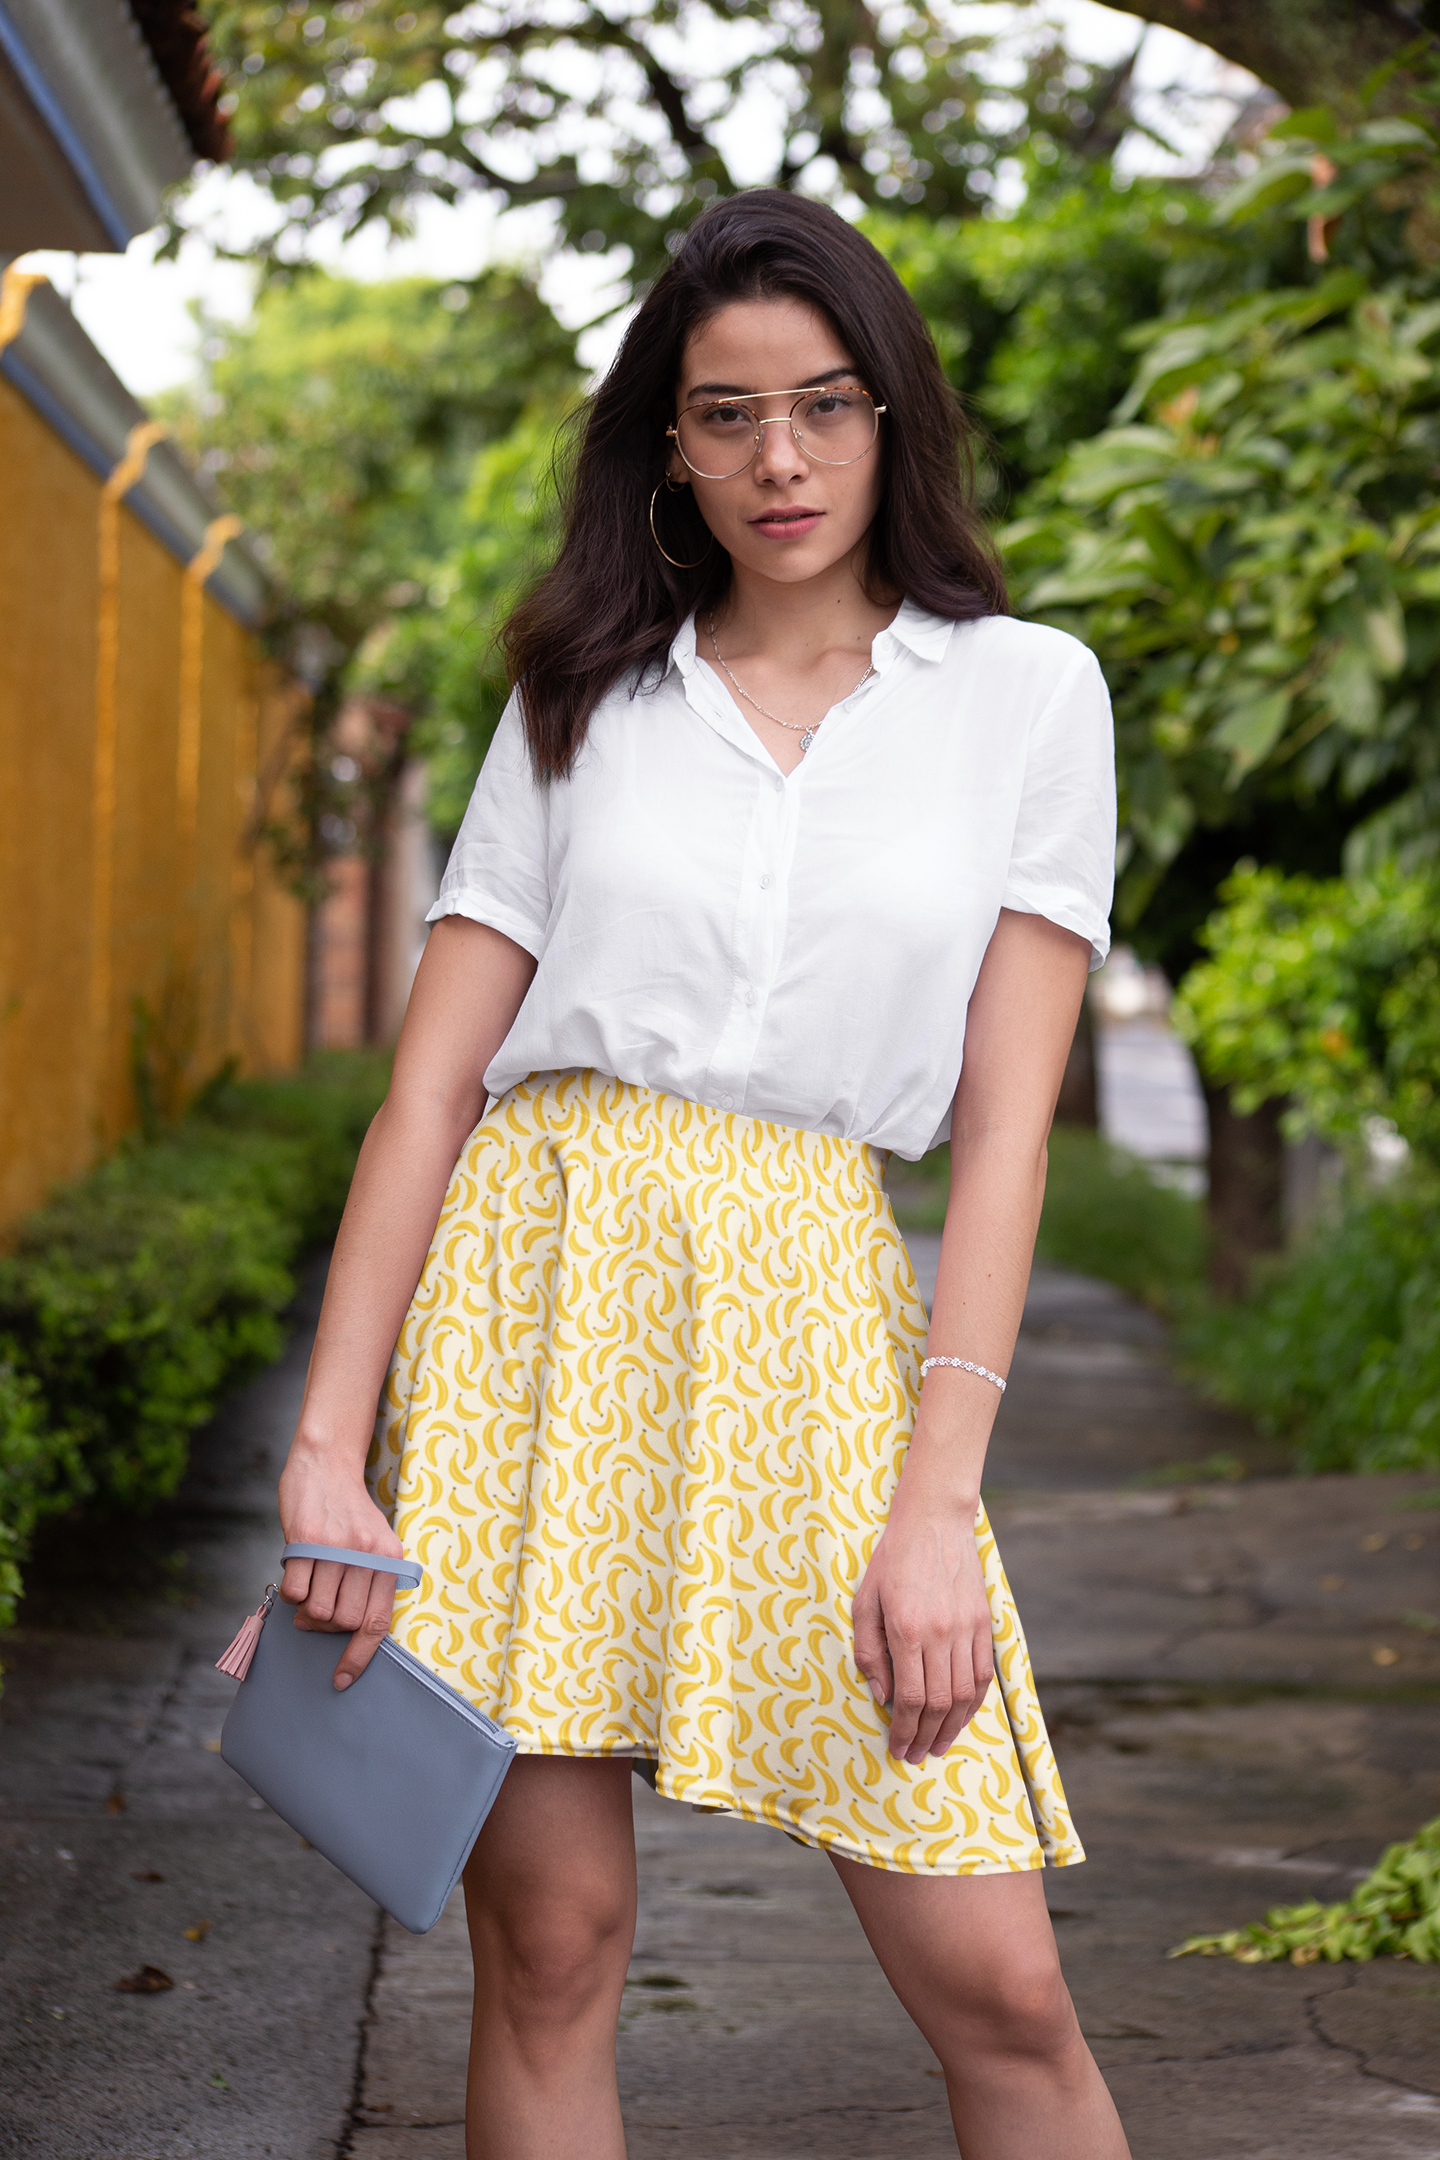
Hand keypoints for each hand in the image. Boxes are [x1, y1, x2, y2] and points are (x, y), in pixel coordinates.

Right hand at [278, 1445, 404, 1691]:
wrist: (326, 1463)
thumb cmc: (347, 1511)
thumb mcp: (373, 1543)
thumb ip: (367, 1582)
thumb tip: (346, 1630)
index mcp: (388, 1558)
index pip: (377, 1622)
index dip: (359, 1656)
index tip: (342, 1680)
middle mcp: (367, 1553)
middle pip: (345, 1621)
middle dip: (326, 1625)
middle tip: (317, 1609)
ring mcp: (336, 1545)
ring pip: (319, 1609)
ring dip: (307, 1609)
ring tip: (308, 1586)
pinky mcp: (306, 1537)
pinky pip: (294, 1589)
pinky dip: (291, 1592)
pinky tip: (296, 1570)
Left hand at [851, 1476, 994, 1764]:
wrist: (934, 1520)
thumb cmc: (891, 1560)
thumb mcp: (864, 1601)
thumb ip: (869, 1651)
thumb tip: (882, 1696)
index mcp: (906, 1629)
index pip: (910, 1698)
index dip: (903, 1730)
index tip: (897, 1747)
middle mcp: (941, 1633)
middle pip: (939, 1703)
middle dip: (925, 1736)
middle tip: (915, 1755)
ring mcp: (967, 1628)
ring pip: (965, 1694)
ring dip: (952, 1727)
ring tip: (938, 1745)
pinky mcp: (984, 1623)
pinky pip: (984, 1674)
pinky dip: (974, 1702)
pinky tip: (962, 1716)